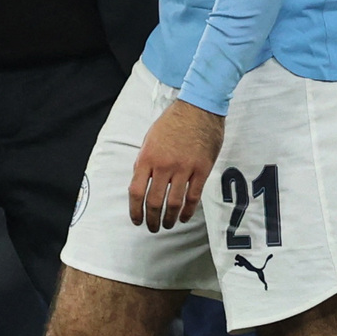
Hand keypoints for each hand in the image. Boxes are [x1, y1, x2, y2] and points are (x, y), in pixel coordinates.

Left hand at [129, 98, 224, 231]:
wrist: (198, 108)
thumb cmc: (172, 122)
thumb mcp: (150, 138)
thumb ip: (145, 161)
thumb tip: (141, 184)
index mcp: (147, 157)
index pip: (136, 191)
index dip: (135, 210)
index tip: (136, 220)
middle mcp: (164, 165)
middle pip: (154, 201)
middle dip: (151, 219)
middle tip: (152, 227)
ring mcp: (184, 168)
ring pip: (173, 203)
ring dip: (169, 219)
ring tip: (168, 225)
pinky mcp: (201, 169)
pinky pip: (193, 196)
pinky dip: (187, 211)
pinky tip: (184, 217)